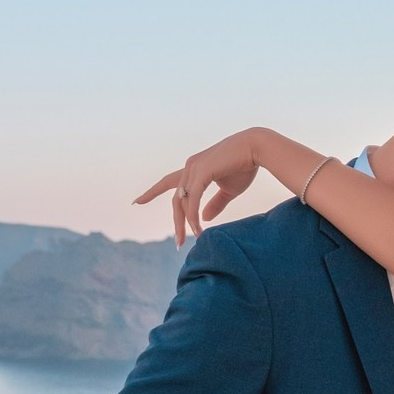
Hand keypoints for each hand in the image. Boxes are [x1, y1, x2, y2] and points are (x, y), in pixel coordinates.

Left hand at [137, 132, 265, 245]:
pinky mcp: (202, 172)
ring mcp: (194, 168)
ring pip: (183, 202)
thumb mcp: (229, 190)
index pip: (168, 182)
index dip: (152, 192)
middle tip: (178, 244)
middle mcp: (190, 167)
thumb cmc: (245, 166)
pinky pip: (192, 199)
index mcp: (194, 169)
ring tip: (193, 239)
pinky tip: (197, 228)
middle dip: (176, 222)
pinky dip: (193, 215)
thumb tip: (204, 218)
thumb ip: (216, 204)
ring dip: (187, 223)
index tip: (136, 202)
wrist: (257, 149)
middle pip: (176, 200)